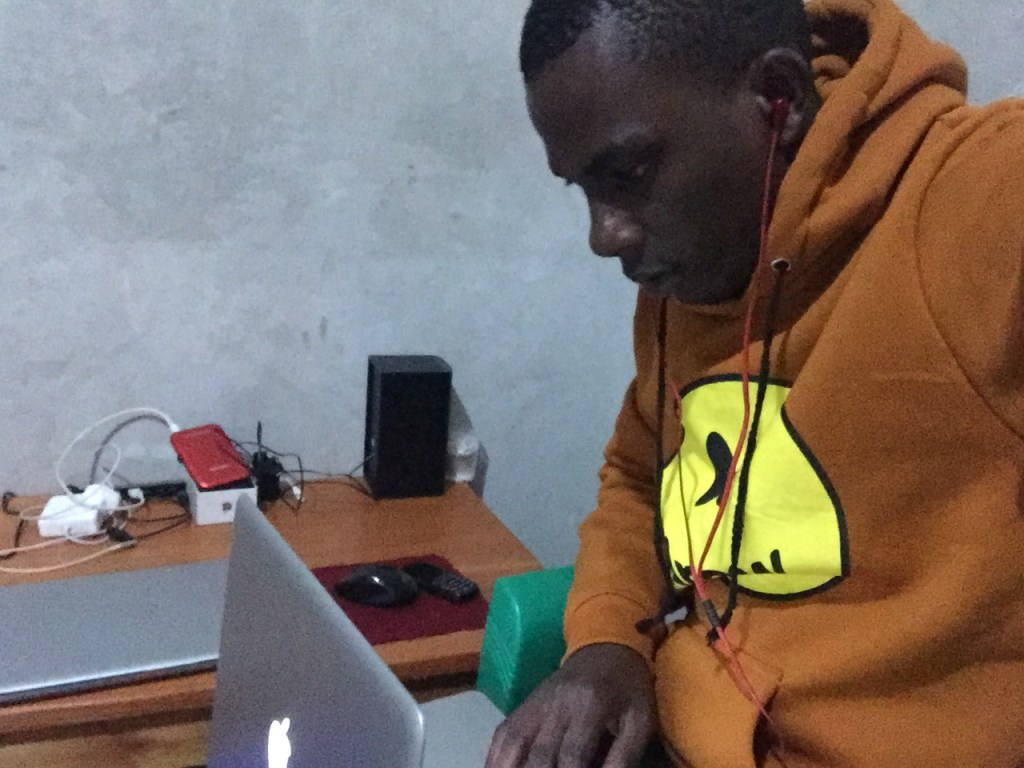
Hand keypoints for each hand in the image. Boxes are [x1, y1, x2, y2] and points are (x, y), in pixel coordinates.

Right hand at [485, 643, 655, 767]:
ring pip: (513, 742)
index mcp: (590, 706)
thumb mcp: (639, 721)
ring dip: (507, 767)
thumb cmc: (627, 688)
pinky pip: (504, 733)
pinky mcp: (525, 703)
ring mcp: (536, 702)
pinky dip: (496, 756)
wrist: (607, 647)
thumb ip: (624, 756)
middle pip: (540, 754)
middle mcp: (557, 703)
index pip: (573, 754)